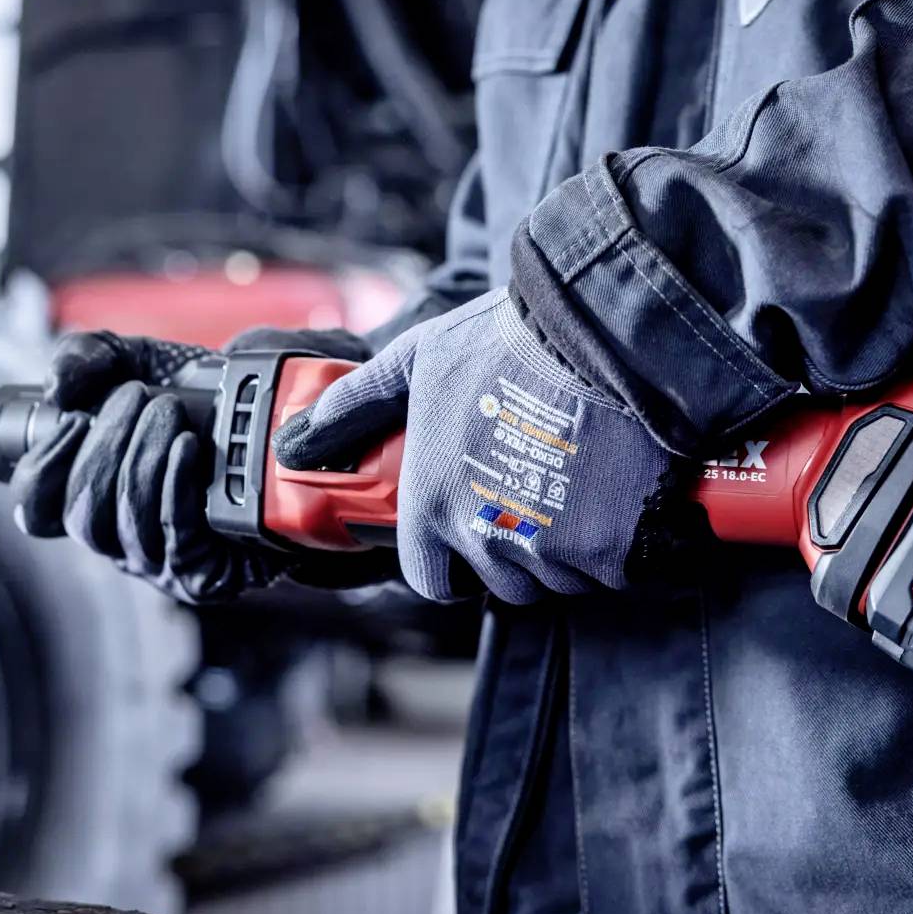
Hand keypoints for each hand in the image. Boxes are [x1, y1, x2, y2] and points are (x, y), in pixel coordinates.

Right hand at [10, 327, 371, 603]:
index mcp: (90, 492)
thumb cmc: (199, 399)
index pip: (36, 507)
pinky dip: (174, 487)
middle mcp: (117, 533)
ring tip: (167, 413)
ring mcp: (159, 560)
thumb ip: (89, 358)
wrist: (279, 424)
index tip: (69, 418)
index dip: (41, 468)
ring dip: (140, 461)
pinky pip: (173, 539)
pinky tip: (187, 449)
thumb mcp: (138, 361)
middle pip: (79, 515)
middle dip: (103, 448)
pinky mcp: (204, 573)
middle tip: (136, 397)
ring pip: (123, 527)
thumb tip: (58, 385)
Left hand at [271, 289, 704, 602]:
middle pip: (501, 581)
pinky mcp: (612, 553)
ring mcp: (552, 551)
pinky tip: (617, 492)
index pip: (431, 578)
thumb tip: (294, 443)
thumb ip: (351, 409)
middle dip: (517, 548)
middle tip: (534, 490)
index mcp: (432, 506)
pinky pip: (613, 572)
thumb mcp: (411, 362)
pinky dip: (619, 545)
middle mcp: (486, 538)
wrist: (602, 332)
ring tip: (578, 483)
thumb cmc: (505, 343)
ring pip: (560, 578)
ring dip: (569, 548)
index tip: (472, 528)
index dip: (452, 558)